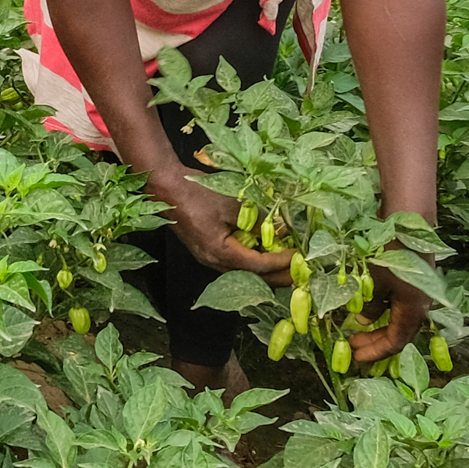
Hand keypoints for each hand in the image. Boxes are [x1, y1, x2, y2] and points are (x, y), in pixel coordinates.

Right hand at [155, 170, 291, 278]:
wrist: (166, 189)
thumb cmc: (197, 194)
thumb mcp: (233, 203)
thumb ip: (257, 218)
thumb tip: (278, 227)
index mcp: (220, 252)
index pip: (258, 265)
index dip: (281, 262)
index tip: (300, 256)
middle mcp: (214, 262)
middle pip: (253, 278)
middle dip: (279, 277)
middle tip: (301, 272)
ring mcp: (209, 259)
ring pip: (244, 274)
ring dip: (267, 273)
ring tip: (288, 268)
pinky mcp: (208, 252)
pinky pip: (236, 266)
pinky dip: (254, 264)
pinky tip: (266, 256)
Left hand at [345, 262, 426, 367]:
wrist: (408, 218)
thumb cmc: (387, 252)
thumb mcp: (371, 282)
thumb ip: (368, 305)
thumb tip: (364, 320)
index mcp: (414, 310)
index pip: (396, 341)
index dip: (375, 352)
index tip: (355, 358)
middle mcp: (421, 304)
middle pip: (399, 332)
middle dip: (375, 341)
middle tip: (352, 346)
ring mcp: (419, 290)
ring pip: (399, 317)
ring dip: (378, 325)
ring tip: (356, 329)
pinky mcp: (414, 278)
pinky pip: (398, 303)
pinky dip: (383, 309)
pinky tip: (367, 305)